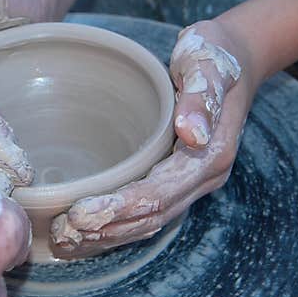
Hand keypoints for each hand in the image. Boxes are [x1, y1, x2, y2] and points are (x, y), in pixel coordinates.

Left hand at [50, 20, 257, 257]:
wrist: (234, 58)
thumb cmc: (214, 54)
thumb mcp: (208, 62)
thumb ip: (202, 96)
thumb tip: (193, 134)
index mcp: (211, 156)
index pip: (159, 193)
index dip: (119, 207)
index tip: (79, 213)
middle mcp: (204, 178)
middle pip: (152, 216)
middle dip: (107, 229)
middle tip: (63, 234)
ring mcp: (193, 183)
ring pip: (149, 222)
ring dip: (108, 236)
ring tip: (66, 242)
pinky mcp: (179, 181)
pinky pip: (148, 213)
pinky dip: (117, 226)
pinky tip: (86, 232)